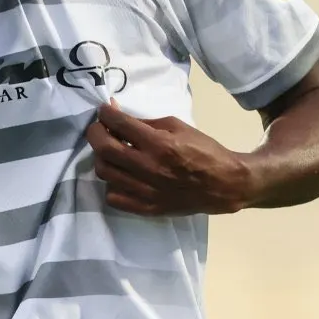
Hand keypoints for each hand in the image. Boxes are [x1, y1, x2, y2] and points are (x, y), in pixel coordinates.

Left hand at [84, 99, 259, 216]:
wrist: (223, 184)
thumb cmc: (204, 150)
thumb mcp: (179, 126)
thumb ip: (148, 123)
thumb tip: (120, 116)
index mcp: (159, 144)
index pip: (119, 124)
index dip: (106, 113)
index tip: (105, 111)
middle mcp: (148, 168)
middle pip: (104, 149)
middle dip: (95, 132)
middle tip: (100, 128)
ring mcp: (146, 191)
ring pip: (104, 173)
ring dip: (102, 157)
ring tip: (112, 152)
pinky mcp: (146, 208)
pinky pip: (113, 197)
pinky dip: (112, 183)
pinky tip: (122, 175)